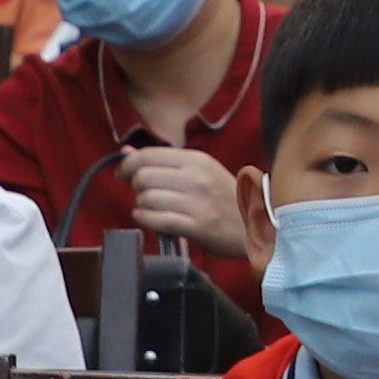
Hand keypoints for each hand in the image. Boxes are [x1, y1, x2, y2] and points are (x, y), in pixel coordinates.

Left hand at [121, 143, 253, 255]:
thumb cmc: (225, 197)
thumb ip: (163, 161)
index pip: (148, 155)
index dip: (127, 164)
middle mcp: (196, 177)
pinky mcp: (195, 226)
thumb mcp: (200, 170)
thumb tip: (126, 152)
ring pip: (146, 198)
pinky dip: (146, 218)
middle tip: (142, 192)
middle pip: (143, 176)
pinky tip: (150, 218)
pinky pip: (156, 219)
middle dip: (135, 186)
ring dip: (142, 204)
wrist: (257, 224)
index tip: (122, 173)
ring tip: (151, 207)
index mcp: (196, 159)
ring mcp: (196, 202)